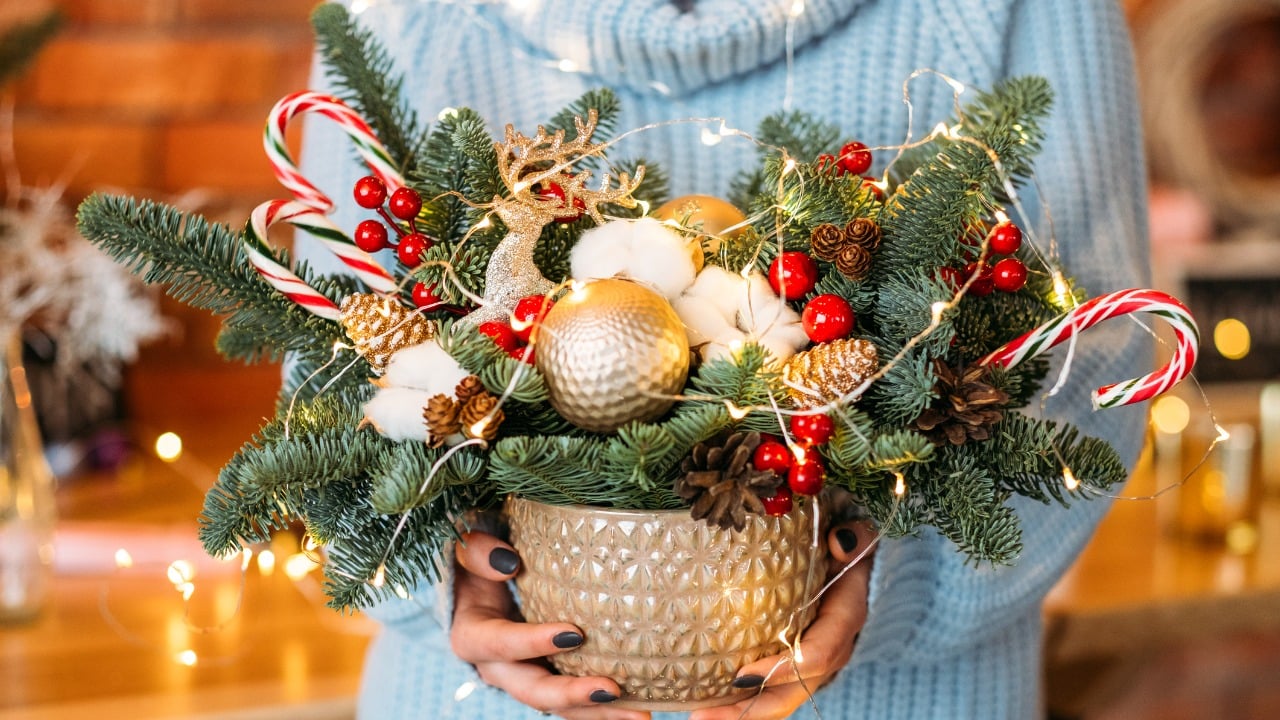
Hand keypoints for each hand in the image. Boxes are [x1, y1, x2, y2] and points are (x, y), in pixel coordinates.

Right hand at [450, 531, 651, 719]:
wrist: (475, 587)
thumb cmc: (476, 564)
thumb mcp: (467, 552)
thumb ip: (478, 553)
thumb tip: (509, 562)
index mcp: (473, 636)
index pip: (501, 643)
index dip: (533, 642)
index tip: (574, 634)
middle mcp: (497, 668)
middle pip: (534, 690)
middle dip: (573, 694)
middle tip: (612, 690)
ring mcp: (524, 677)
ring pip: (559, 705)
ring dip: (598, 712)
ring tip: (640, 713)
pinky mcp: (547, 678)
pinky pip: (573, 699)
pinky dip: (603, 706)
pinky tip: (641, 704)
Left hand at [688, 520, 876, 719]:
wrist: (861, 567)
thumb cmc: (850, 550)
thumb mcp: (858, 538)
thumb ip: (855, 539)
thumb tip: (842, 541)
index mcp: (844, 621)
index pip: (815, 655)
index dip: (781, 669)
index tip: (741, 676)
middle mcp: (829, 650)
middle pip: (792, 692)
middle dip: (751, 709)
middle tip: (703, 714)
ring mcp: (813, 661)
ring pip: (780, 697)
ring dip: (741, 710)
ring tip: (699, 713)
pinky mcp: (796, 661)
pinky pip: (772, 686)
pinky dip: (744, 697)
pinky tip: (707, 699)